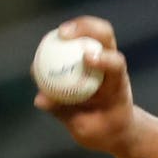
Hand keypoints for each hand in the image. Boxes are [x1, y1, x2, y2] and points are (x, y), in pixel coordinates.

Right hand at [33, 17, 137, 154]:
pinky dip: (60, 42)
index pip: (116, 65)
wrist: (114, 129)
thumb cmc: (103, 131)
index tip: (87, 59)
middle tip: (64, 34)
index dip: (103, 59)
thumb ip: (65, 113)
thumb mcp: (86, 129)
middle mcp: (110, 66)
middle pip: (104, 34)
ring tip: (58, 34)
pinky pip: (73, 44)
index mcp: (117, 84)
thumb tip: (40, 99)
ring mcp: (101, 59)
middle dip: (86, 28)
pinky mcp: (87, 58)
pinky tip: (45, 48)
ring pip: (93, 32)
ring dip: (75, 27)